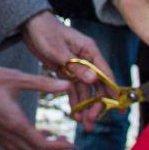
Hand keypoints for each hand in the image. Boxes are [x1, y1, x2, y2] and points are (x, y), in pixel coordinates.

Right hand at [0, 58, 75, 149]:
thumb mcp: (17, 78)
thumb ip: (43, 83)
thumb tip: (66, 85)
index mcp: (15, 123)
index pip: (42, 145)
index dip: (59, 147)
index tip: (72, 144)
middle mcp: (7, 134)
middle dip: (52, 149)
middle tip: (65, 141)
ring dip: (38, 149)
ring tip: (51, 137)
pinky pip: (12, 148)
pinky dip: (26, 146)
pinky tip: (30, 132)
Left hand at [20, 11, 113, 131]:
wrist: (29, 25)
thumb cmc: (45, 32)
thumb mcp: (58, 50)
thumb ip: (75, 67)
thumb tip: (93, 80)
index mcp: (89, 51)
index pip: (105, 74)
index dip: (113, 92)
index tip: (119, 109)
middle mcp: (86, 60)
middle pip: (96, 86)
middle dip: (96, 104)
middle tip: (91, 121)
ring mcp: (76, 66)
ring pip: (85, 90)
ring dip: (85, 106)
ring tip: (84, 124)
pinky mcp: (66, 70)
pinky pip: (73, 89)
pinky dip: (74, 101)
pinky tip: (75, 114)